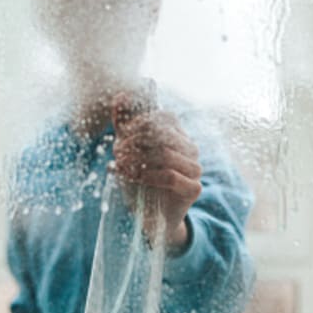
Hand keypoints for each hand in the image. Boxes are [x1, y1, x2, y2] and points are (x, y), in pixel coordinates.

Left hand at [111, 92, 201, 248]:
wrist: (151, 217)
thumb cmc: (140, 181)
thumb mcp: (128, 151)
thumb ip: (124, 124)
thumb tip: (119, 95)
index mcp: (178, 134)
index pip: (162, 117)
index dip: (137, 125)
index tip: (119, 139)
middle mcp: (190, 148)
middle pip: (162, 134)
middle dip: (133, 142)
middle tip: (117, 154)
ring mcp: (195, 168)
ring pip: (165, 153)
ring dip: (137, 160)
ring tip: (122, 167)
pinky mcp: (194, 188)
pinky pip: (170, 175)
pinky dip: (147, 176)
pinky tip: (135, 178)